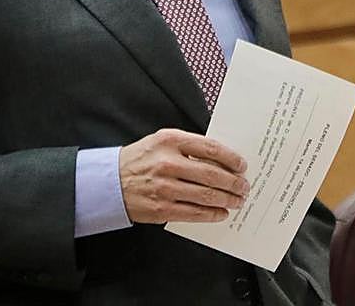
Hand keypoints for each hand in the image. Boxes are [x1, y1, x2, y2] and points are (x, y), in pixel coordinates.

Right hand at [119, 128, 248, 223]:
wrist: (110, 182)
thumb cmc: (141, 159)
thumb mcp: (162, 141)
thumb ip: (189, 145)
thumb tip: (222, 158)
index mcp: (170, 140)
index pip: (210, 148)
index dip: (231, 158)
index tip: (242, 165)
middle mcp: (168, 162)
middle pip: (212, 174)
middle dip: (234, 182)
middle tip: (244, 186)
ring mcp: (165, 187)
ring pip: (206, 195)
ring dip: (227, 199)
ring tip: (237, 200)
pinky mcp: (162, 208)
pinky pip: (194, 213)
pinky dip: (212, 214)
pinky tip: (221, 213)